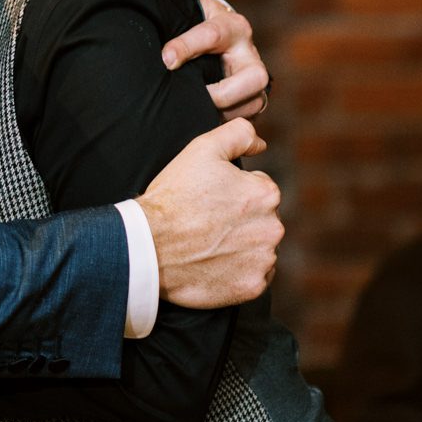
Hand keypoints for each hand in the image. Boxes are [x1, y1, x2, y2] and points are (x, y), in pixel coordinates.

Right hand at [137, 118, 281, 308]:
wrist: (147, 245)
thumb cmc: (173, 196)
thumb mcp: (202, 149)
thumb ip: (239, 134)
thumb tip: (261, 144)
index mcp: (266, 194)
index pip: (259, 190)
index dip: (231, 193)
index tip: (209, 200)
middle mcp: (273, 228)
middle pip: (261, 220)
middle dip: (239, 220)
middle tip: (205, 222)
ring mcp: (263, 260)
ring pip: (259, 249)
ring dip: (240, 246)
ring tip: (206, 244)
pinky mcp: (252, 287)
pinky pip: (253, 277)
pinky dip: (237, 272)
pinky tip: (212, 263)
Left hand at [156, 0, 268, 119]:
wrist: (212, 34)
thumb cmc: (196, 12)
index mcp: (231, 26)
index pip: (214, 35)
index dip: (189, 46)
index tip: (166, 59)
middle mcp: (249, 53)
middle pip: (254, 77)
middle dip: (224, 91)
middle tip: (195, 95)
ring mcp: (254, 79)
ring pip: (255, 102)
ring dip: (228, 110)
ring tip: (198, 111)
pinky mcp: (252, 100)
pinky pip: (248, 118)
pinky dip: (228, 122)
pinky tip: (203, 121)